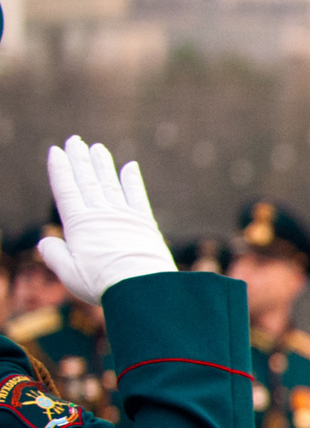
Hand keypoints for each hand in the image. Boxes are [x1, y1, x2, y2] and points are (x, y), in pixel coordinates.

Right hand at [39, 138, 177, 302]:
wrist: (143, 286)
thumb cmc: (103, 284)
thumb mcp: (68, 273)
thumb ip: (54, 255)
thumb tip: (45, 242)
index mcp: (79, 224)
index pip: (66, 189)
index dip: (60, 169)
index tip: (55, 150)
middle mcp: (101, 214)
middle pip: (87, 181)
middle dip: (79, 159)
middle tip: (75, 140)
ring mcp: (124, 216)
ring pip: (110, 184)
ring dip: (102, 164)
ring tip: (97, 148)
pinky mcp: (145, 223)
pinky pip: (137, 196)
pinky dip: (133, 181)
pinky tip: (130, 166)